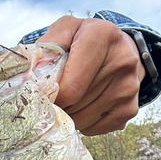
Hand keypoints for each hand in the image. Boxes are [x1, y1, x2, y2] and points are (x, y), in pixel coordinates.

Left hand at [36, 16, 145, 135]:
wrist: (122, 49)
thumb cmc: (86, 41)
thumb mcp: (66, 30)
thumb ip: (47, 46)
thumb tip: (29, 77)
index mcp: (102, 37)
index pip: (69, 88)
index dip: (51, 98)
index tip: (43, 96)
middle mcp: (121, 62)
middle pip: (75, 105)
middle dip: (59, 106)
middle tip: (54, 98)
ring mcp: (128, 88)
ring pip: (84, 120)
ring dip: (70, 116)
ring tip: (70, 101)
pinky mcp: (131, 109)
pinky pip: (96, 129)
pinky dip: (85, 124)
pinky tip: (85, 107)